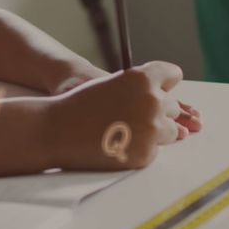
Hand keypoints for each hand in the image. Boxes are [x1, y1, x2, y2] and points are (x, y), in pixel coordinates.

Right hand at [51, 70, 202, 137]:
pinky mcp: (146, 153)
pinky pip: (154, 150)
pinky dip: (140, 149)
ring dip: (153, 131)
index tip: (160, 90)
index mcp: (143, 78)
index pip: (172, 74)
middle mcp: (152, 100)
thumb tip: (173, 106)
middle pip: (172, 106)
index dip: (165, 83)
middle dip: (156, 111)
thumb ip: (142, 89)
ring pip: (170, 130)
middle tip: (128, 117)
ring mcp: (152, 129)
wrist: (56, 130)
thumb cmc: (81, 104)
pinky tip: (118, 144)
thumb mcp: (112, 84)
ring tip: (124, 131)